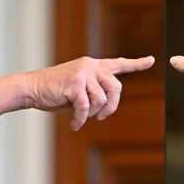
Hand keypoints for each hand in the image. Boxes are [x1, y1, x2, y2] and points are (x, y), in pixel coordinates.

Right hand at [0, 55, 154, 129]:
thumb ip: (94, 92)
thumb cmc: (54, 92)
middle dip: (112, 106)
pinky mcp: (75, 83)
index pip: (118, 64)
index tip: (152, 60)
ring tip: (79, 117)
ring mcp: (83, 72)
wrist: (32, 88)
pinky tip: (74, 123)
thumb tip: (107, 107)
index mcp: (93, 66)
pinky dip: (81, 119)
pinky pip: (86, 107)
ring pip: (101, 100)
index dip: (136, 64)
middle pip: (116, 87)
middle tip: (102, 117)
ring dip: (92, 114)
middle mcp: (91, 65)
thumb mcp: (78, 90)